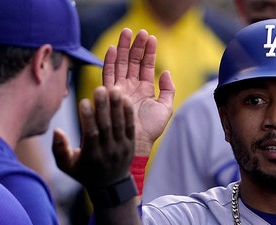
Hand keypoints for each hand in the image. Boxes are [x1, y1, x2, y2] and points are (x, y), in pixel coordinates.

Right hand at [52, 86, 133, 188]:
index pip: (91, 134)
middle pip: (107, 126)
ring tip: (115, 88)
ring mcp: (121, 148)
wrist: (111, 185)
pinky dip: (128, 113)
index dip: (88, 118)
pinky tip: (126, 98)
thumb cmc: (84, 172)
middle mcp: (108, 151)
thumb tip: (56, 131)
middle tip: (100, 88)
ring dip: (117, 106)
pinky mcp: (131, 144)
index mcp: (92, 156)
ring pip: (120, 124)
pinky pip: (131, 127)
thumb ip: (59, 149)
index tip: (84, 101)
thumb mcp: (67, 166)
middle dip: (103, 107)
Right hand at [102, 28, 174, 155]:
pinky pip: (107, 74)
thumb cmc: (150, 129)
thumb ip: (168, 90)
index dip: (149, 52)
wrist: (136, 143)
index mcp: (144, 89)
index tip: (151, 37)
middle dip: (135, 45)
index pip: (146, 66)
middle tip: (139, 31)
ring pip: (120, 64)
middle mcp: (130, 87)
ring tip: (126, 32)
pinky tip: (111, 48)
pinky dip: (108, 61)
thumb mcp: (165, 108)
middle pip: (132, 61)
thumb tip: (166, 72)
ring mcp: (119, 89)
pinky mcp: (109, 94)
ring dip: (122, 48)